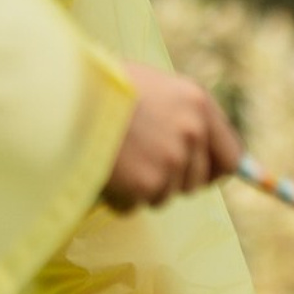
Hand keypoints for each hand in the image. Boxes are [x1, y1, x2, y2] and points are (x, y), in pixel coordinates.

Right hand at [102, 65, 241, 208]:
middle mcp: (193, 132)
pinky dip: (116, 197)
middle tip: (138, 164)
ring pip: (164, 196)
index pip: (232, 156)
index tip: (201, 178)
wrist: (60, 94)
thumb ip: (180, 116)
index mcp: (198, 103)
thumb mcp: (151, 87)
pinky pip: (134, 206)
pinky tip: (99, 169)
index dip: (214, 171)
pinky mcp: (146, 183)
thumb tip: (200, 154)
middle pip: (196, 183)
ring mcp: (171, 160)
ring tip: (112, 158)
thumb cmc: (99, 87)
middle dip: (170, 181)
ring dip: (139, 188)